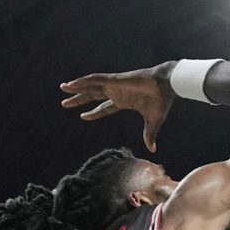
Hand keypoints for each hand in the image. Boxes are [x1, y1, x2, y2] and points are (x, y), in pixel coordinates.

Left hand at [59, 66, 173, 153]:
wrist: (166, 85)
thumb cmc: (161, 101)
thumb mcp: (153, 121)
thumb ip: (149, 135)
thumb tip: (152, 150)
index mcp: (124, 101)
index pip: (104, 108)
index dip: (93, 112)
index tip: (82, 115)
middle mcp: (116, 92)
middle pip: (93, 96)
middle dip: (79, 99)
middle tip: (65, 103)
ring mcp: (114, 85)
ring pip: (90, 86)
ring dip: (76, 88)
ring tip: (62, 88)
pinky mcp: (114, 80)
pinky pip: (94, 80)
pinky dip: (82, 81)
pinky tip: (72, 83)